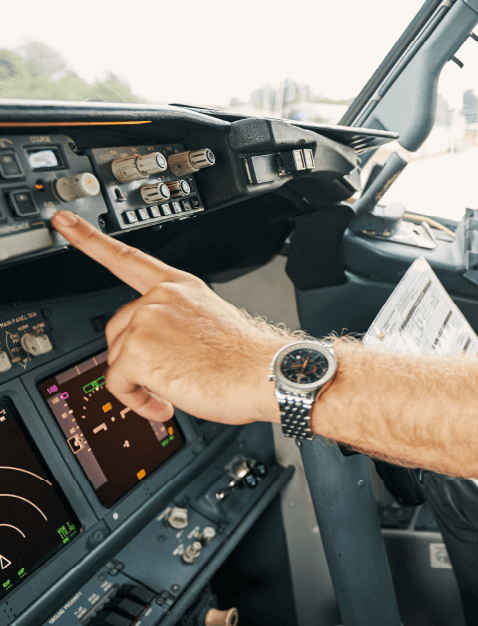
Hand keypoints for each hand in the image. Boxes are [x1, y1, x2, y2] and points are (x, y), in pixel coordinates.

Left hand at [51, 211, 292, 424]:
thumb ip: (178, 323)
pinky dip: (136, 401)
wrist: (268, 374)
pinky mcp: (137, 351)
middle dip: (135, 358)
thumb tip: (160, 350)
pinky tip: (164, 403)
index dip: (89, 239)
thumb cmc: (249, 359)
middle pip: (118, 329)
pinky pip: (117, 384)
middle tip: (168, 375)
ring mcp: (147, 321)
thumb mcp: (212, 324)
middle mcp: (161, 298)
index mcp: (181, 288)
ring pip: (117, 359)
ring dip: (140, 383)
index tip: (61, 222)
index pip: (127, 258)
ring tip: (176, 389)